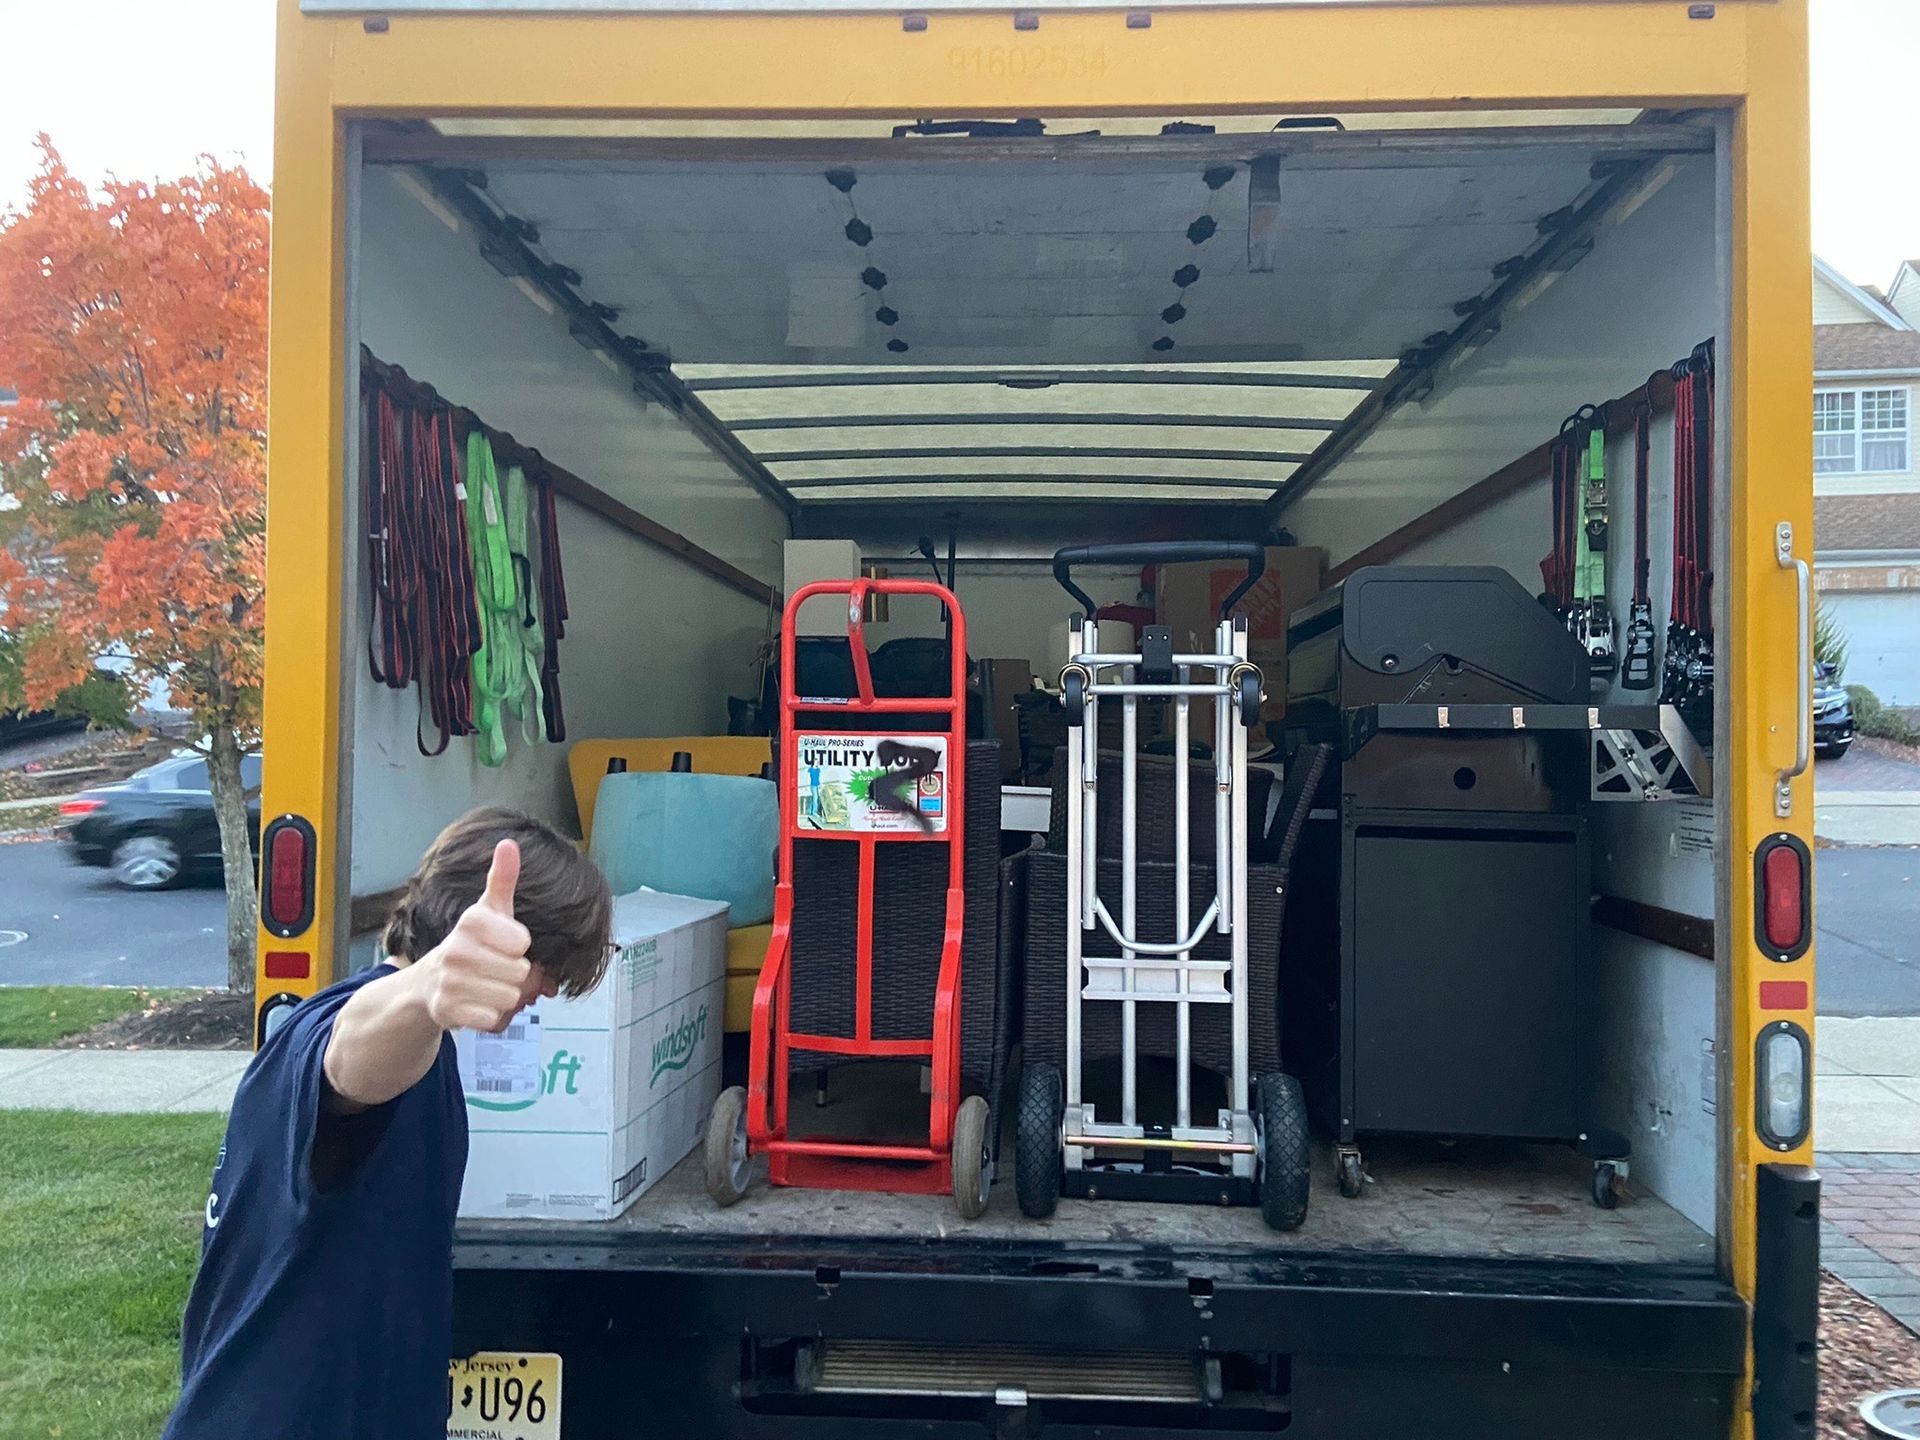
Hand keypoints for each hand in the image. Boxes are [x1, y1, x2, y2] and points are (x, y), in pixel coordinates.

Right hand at [414, 840, 534, 1033]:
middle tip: (496, 970)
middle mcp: (456, 949)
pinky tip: (478, 1005)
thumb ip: (502, 878)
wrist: (429, 983)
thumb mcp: (488, 909)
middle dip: (516, 976)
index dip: (519, 948)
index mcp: (471, 921)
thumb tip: (508, 843)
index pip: (522, 943)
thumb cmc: (471, 943)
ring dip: (506, 998)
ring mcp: (450, 981)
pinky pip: (494, 1020)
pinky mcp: (447, 1011)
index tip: (503, 944)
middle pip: (520, 973)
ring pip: (510, 998)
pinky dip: (493, 1017)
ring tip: (487, 987)